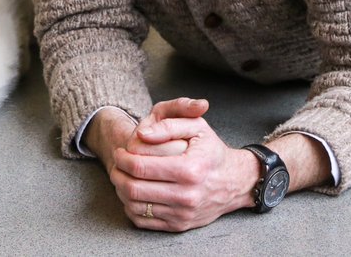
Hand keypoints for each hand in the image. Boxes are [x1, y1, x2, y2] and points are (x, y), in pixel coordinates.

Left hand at [110, 98, 256, 231]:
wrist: (234, 181)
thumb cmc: (211, 150)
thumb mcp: (196, 127)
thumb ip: (168, 125)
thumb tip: (141, 134)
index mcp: (189, 170)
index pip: (139, 167)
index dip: (122, 158)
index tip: (119, 151)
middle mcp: (186, 195)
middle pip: (133, 188)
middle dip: (117, 174)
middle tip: (116, 164)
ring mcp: (183, 213)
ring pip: (135, 206)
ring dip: (120, 190)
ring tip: (122, 176)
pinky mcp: (179, 225)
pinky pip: (143, 221)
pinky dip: (130, 207)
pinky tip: (133, 193)